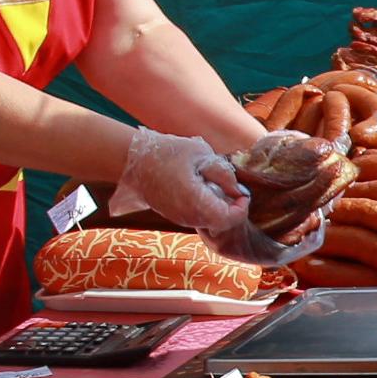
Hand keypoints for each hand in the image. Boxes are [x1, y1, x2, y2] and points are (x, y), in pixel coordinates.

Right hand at [112, 127, 249, 236]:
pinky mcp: (173, 215)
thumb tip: (237, 188)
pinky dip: (205, 206)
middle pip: (220, 223)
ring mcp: (180, 218)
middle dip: (231, 208)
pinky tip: (200, 187)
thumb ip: (222, 173)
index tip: (242, 193)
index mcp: (197, 202)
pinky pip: (197, 216)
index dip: (241, 208)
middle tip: (230, 187)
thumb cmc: (167, 154)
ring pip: (208, 221)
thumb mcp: (201, 155)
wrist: (134, 161)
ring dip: (218, 207)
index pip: (229, 219)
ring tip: (213, 184)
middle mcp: (188, 216)